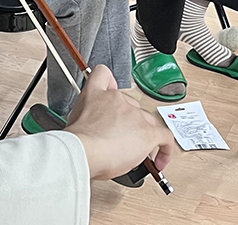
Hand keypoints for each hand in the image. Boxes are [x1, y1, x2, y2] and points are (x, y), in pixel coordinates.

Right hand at [66, 65, 175, 179]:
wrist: (83, 149)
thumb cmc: (76, 141)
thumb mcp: (72, 118)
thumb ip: (85, 114)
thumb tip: (90, 127)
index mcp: (97, 93)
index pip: (104, 75)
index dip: (108, 84)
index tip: (111, 94)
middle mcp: (118, 99)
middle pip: (130, 105)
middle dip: (128, 122)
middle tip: (120, 140)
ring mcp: (134, 114)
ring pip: (146, 121)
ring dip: (142, 135)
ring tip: (135, 153)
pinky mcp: (147, 132)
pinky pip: (165, 136)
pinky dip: (165, 149)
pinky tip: (160, 161)